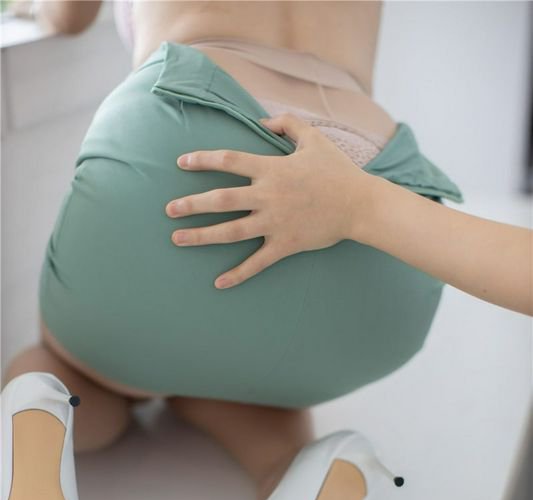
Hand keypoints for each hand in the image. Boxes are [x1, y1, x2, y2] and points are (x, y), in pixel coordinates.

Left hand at [165, 113, 373, 288]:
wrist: (360, 205)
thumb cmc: (338, 171)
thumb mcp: (314, 138)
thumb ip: (287, 124)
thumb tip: (262, 120)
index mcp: (271, 168)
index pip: (229, 161)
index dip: (203, 160)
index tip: (182, 163)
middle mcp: (268, 196)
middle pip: (221, 200)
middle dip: (191, 204)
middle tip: (168, 210)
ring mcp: (275, 223)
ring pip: (231, 231)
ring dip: (201, 236)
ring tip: (177, 239)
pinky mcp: (285, 245)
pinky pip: (257, 262)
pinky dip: (238, 274)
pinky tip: (218, 282)